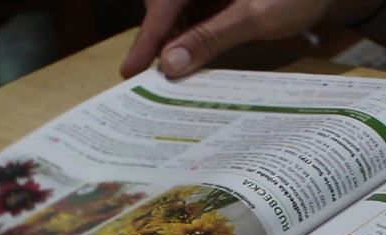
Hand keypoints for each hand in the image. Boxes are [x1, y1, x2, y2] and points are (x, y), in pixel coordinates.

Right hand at [120, 0, 371, 78]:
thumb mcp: (254, 17)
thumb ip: (210, 38)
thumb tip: (170, 65)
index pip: (163, 4)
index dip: (147, 39)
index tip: (131, 70)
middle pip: (163, 4)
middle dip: (159, 37)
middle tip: (154, 75)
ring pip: (175, 9)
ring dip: (175, 37)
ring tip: (178, 70)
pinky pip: (193, 10)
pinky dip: (190, 31)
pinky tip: (194, 55)